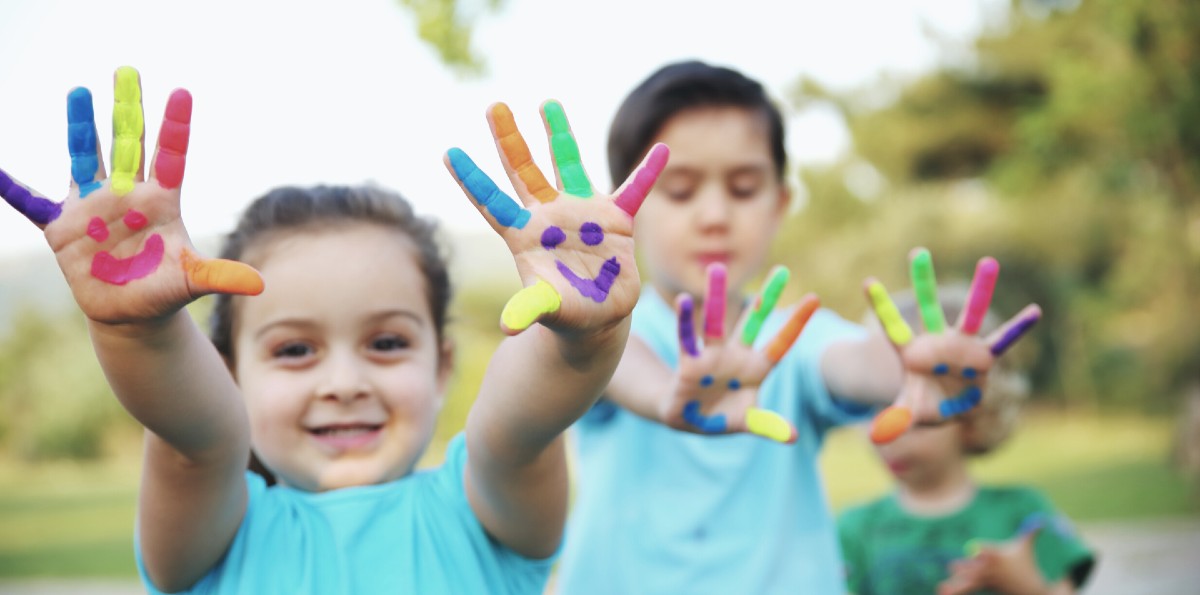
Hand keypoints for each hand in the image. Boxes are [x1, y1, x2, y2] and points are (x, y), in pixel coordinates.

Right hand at [0, 66, 261, 325]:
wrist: (132, 312)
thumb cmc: (164, 290)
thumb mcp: (192, 281)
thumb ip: (219, 276)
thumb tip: (259, 283)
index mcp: (161, 202)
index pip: (170, 155)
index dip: (175, 125)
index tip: (182, 91)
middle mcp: (126, 195)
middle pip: (127, 143)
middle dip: (126, 107)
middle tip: (127, 69)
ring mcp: (93, 208)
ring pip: (85, 158)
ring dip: (80, 127)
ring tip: (79, 91)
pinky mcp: (63, 229)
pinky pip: (33, 203)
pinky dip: (13, 189)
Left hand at [444, 101, 666, 335]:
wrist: (597, 316)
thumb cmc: (566, 313)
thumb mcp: (548, 309)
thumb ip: (530, 309)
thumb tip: (508, 327)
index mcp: (526, 236)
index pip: (493, 203)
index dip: (472, 180)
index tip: (448, 153)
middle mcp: (549, 216)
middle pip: (523, 171)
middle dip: (508, 138)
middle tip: (493, 105)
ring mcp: (581, 213)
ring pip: (567, 164)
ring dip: (559, 134)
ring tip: (547, 103)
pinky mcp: (615, 220)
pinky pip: (634, 191)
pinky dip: (648, 173)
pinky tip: (662, 150)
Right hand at [660, 263, 817, 442]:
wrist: (688, 418)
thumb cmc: (722, 417)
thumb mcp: (747, 422)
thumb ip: (768, 426)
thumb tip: (794, 437)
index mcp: (756, 369)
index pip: (780, 343)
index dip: (795, 323)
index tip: (814, 298)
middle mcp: (737, 355)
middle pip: (754, 322)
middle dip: (767, 297)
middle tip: (782, 270)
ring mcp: (713, 356)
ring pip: (716, 322)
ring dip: (715, 297)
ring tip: (716, 268)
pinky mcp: (689, 362)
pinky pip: (687, 339)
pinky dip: (685, 322)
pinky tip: (684, 301)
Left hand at [865, 248, 1040, 443]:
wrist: (953, 408)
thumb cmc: (928, 405)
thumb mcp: (911, 413)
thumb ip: (895, 420)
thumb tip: (874, 437)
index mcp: (911, 352)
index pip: (892, 326)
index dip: (882, 306)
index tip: (867, 281)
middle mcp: (936, 341)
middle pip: (927, 307)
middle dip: (923, 282)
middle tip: (917, 252)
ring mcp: (962, 346)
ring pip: (970, 314)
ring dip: (980, 290)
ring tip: (988, 262)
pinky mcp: (985, 357)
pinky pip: (1005, 341)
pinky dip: (1019, 329)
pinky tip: (1035, 311)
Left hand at [939, 522, 1055, 594]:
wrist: (1029, 588)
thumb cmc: (1027, 563)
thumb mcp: (1026, 546)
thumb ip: (1030, 532)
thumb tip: (1042, 519)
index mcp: (998, 556)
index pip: (987, 552)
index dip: (982, 551)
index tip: (977, 551)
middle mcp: (990, 569)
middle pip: (974, 567)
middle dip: (964, 567)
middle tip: (951, 566)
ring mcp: (985, 579)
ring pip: (968, 581)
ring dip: (955, 585)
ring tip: (940, 588)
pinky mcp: (982, 586)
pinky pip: (967, 587)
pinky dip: (956, 589)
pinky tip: (942, 592)